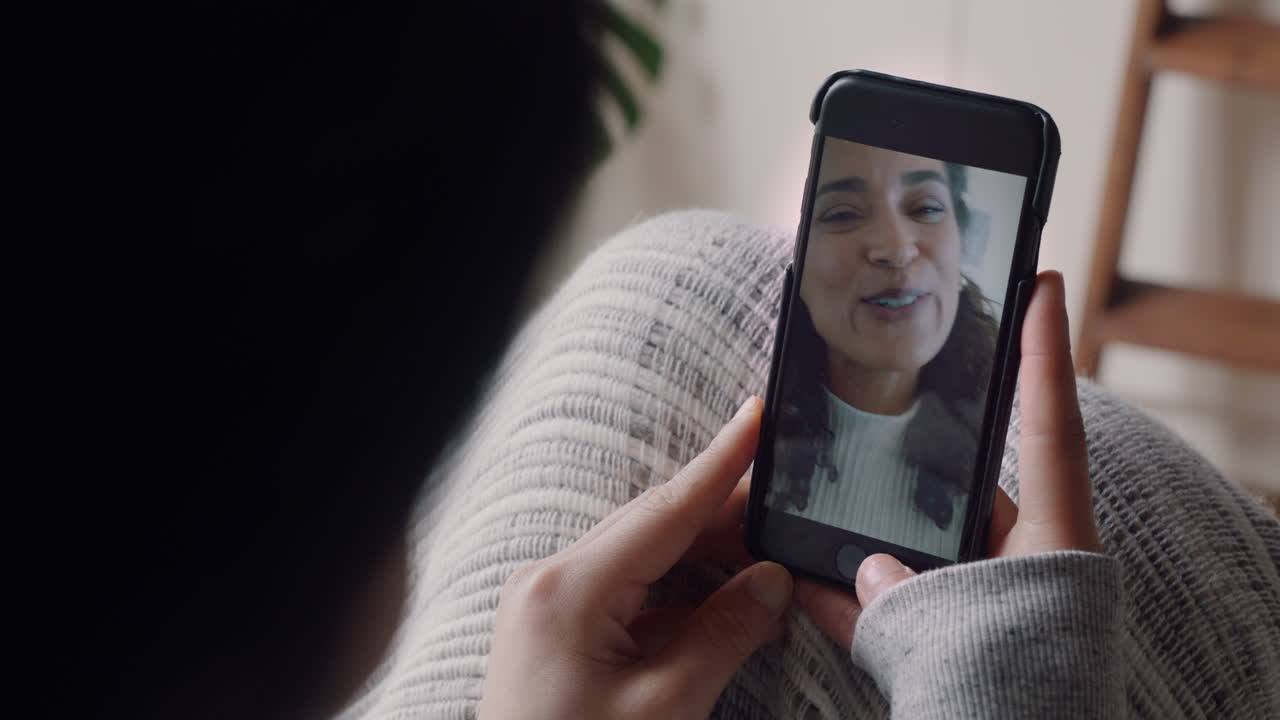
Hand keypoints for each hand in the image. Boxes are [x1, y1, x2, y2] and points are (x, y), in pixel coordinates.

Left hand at [478, 397, 790, 719]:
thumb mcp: (665, 708)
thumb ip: (722, 633)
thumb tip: (770, 581)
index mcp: (569, 589)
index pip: (664, 511)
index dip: (720, 465)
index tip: (756, 417)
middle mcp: (551, 583)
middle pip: (655, 530)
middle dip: (724, 518)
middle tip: (790, 503)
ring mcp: (549, 607)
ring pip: (644, 562)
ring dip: (706, 560)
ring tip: (770, 556)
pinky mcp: (558, 633)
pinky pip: (629, 596)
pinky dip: (678, 597)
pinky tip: (725, 603)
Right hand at [795, 270, 1102, 647]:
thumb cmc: (1019, 698)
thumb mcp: (974, 638)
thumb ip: (913, 598)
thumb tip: (861, 571)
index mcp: (1050, 539)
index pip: (1049, 424)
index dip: (1043, 350)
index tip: (1040, 281)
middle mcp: (1014, 559)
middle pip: (956, 482)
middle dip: (903, 454)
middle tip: (866, 396)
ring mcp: (973, 596)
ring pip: (905, 546)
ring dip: (853, 532)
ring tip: (799, 491)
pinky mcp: (936, 636)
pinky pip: (880, 603)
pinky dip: (839, 594)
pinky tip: (789, 575)